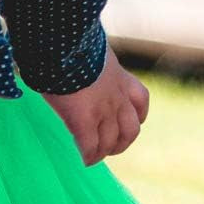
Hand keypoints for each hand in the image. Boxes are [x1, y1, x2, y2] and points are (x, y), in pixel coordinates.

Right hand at [39, 45, 148, 165]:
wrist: (63, 46)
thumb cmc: (70, 42)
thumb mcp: (90, 47)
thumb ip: (91, 56)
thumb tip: (76, 46)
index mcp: (121, 77)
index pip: (140, 101)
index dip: (137, 116)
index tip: (129, 123)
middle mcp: (117, 97)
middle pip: (131, 128)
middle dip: (123, 141)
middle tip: (112, 147)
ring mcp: (102, 110)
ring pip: (112, 141)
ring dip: (106, 151)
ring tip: (96, 157)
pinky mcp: (83, 121)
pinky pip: (89, 147)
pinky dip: (88, 156)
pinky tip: (85, 161)